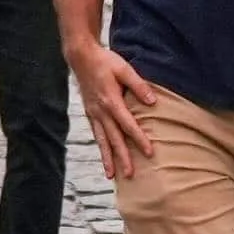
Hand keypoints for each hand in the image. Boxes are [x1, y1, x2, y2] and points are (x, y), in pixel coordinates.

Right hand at [68, 41, 155, 180]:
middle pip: (114, 139)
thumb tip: (153, 102)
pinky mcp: (89, 112)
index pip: (128, 125)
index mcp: (111, 101)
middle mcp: (101, 111)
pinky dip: (100, 147)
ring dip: (107, 159)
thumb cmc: (104, 61)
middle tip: (130, 175)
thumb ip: (139, 85)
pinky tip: (104, 156)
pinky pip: (96, 134)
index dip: (140, 139)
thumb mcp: (124, 69)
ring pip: (101, 141)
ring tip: (111, 176)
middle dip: (122, 158)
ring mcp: (93, 113)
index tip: (149, 153)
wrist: (81, 57)